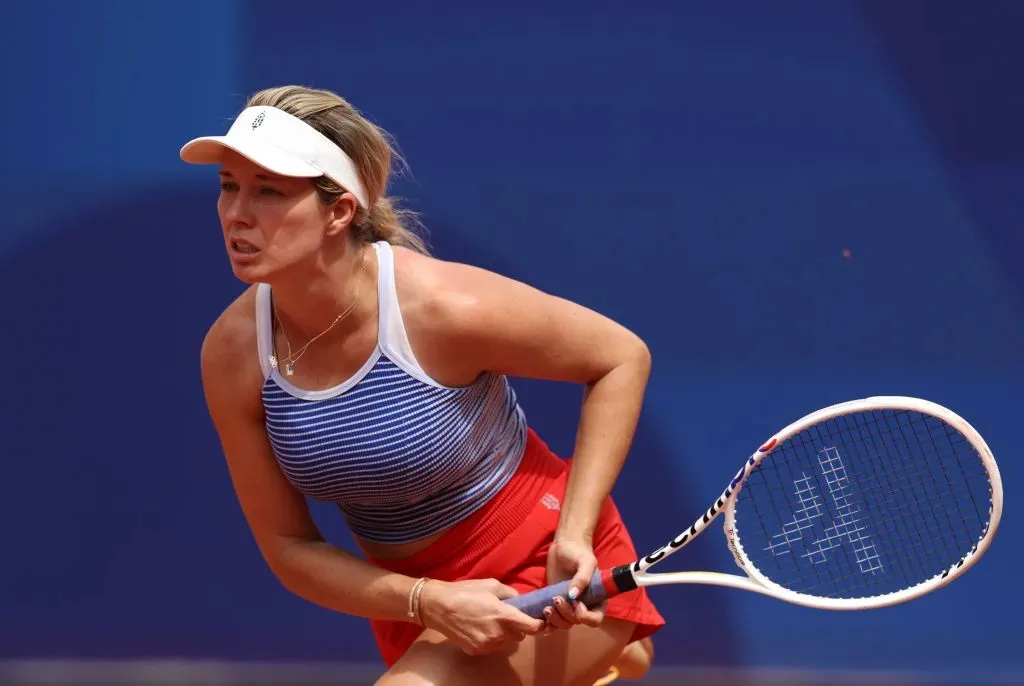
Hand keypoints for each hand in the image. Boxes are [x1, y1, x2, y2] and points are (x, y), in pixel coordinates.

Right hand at [418, 578, 544, 655]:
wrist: (438, 606)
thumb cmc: (465, 592)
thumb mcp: (491, 585)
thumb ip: (510, 593)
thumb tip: (520, 600)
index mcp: (503, 615)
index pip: (531, 627)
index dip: (537, 624)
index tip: (538, 620)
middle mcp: (498, 634)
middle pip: (520, 636)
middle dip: (518, 627)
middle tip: (508, 616)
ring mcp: (487, 645)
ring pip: (506, 642)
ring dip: (505, 634)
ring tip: (491, 620)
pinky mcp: (476, 650)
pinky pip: (492, 646)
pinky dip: (492, 639)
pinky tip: (480, 627)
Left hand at [543, 537, 604, 630]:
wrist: (564, 547)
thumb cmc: (578, 553)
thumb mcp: (585, 562)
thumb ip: (583, 578)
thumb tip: (573, 596)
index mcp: (596, 599)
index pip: (595, 619)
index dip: (585, 617)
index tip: (576, 603)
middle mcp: (584, 606)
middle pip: (576, 622)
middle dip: (566, 614)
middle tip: (556, 599)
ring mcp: (569, 607)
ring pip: (564, 624)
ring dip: (555, 620)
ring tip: (547, 607)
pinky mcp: (555, 605)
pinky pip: (553, 621)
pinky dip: (548, 625)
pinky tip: (542, 621)